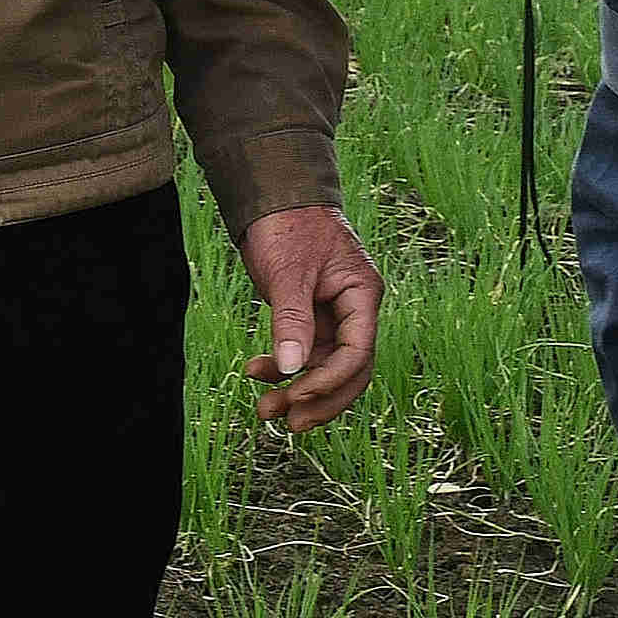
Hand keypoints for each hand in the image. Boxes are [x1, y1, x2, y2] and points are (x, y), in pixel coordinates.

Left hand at [236, 205, 384, 431]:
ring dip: (297, 389)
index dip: (330, 381)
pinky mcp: (311, 314)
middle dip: (318, 398)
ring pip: (324, 365)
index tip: (298, 397)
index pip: (358, 352)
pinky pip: (304, 352)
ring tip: (264, 409)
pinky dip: (282, 366)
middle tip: (287, 422)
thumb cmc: (288, 223)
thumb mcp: (289, 273)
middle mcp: (354, 309)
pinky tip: (255, 372)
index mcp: (362, 294)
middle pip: (349, 370)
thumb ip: (291, 320)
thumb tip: (292, 369)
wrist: (273, 195)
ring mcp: (333, 313)